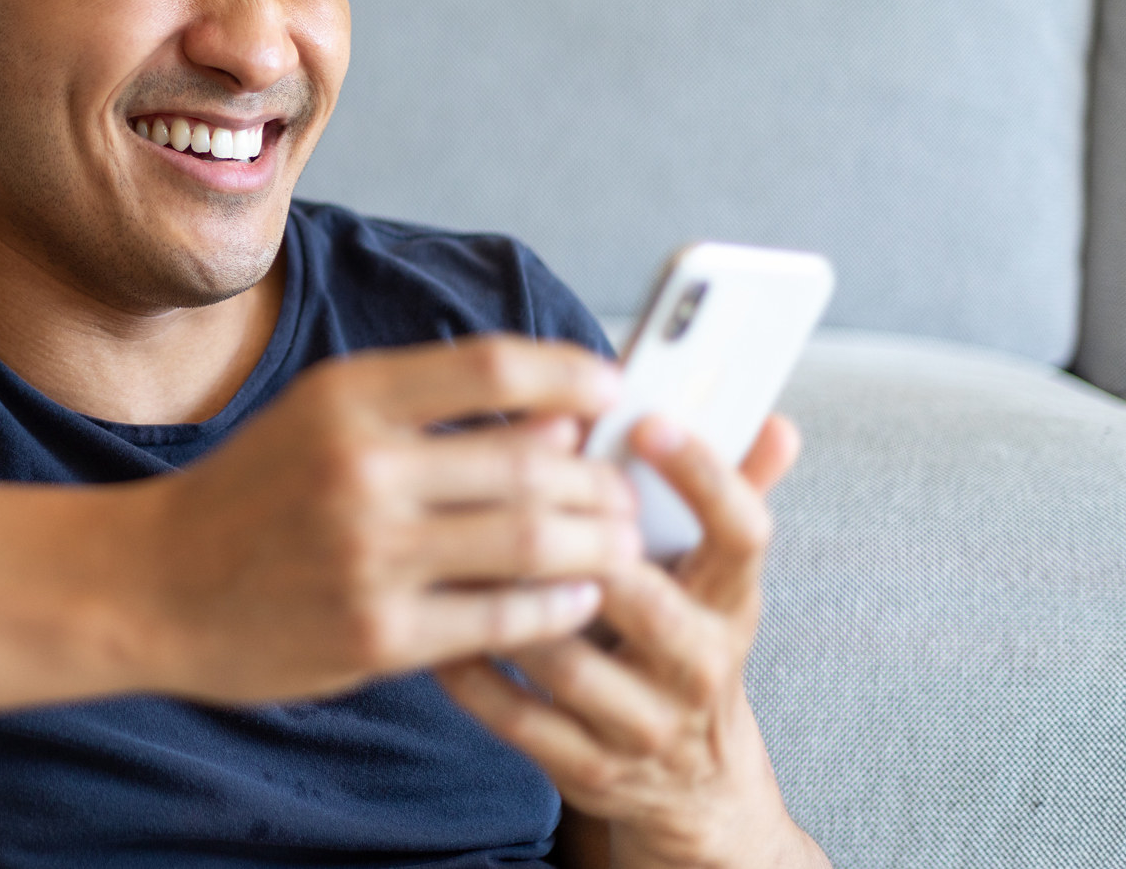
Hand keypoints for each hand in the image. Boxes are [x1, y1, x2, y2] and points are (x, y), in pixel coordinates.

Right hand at [132, 336, 643, 704]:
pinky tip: (573, 601)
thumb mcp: (318, 418)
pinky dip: (554, 609)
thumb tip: (552, 417)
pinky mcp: (375, 635)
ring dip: (596, 544)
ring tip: (619, 546)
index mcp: (346, 397)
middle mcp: (360, 469)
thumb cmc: (248, 496)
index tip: (612, 389)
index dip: (569, 374)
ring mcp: (369, 556)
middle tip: (627, 491)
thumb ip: (421, 407)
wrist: (151, 585)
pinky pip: (500, 619)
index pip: (491, 366)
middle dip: (599, 478)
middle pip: (529, 461)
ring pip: (530, 542)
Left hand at [435, 415, 828, 868]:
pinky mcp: (589, 770)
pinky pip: (516, 716)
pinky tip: (437, 623)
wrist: (693, 786)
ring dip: (504, 604)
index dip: (701, 476)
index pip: (740, 533)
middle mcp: (700, 668)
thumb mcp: (713, 580)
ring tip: (451, 548)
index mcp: (732, 603)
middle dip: (571, 544)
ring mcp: (645, 727)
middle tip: (506, 488)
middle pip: (641, 598)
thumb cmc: (682, 646)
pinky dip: (469, 671)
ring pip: (566, 661)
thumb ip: (728, 496)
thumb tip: (772, 423)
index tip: (647, 422)